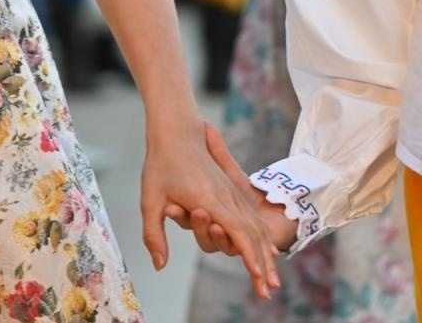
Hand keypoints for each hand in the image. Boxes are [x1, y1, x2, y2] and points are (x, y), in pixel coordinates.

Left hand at [141, 120, 280, 299]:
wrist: (177, 130)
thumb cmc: (161, 164)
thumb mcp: (150, 200)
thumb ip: (154, 234)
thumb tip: (159, 265)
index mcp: (209, 199)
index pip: (236, 232)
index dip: (248, 255)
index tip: (257, 276)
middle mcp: (226, 197)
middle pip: (250, 234)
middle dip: (261, 263)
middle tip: (269, 290)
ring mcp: (232, 192)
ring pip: (254, 226)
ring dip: (264, 252)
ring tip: (271, 279)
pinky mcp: (233, 189)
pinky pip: (251, 216)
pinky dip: (262, 236)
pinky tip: (270, 251)